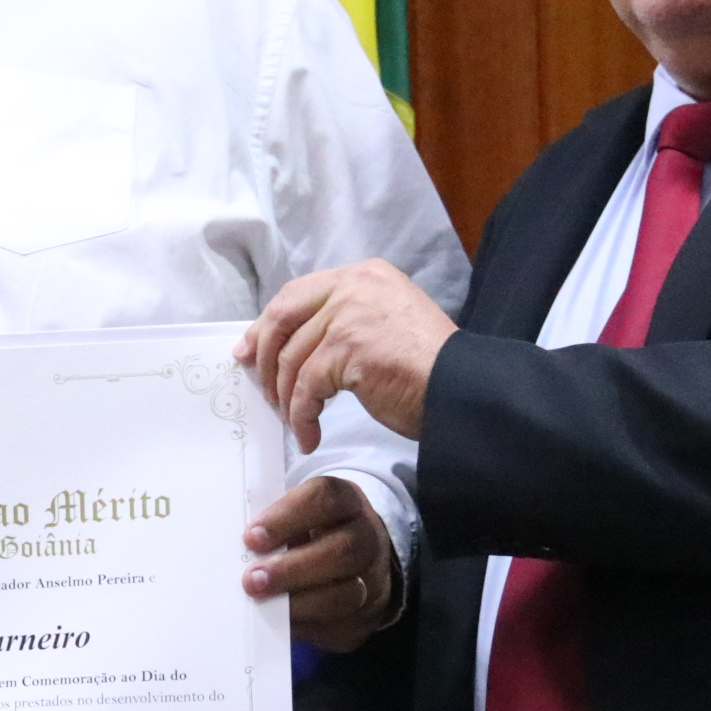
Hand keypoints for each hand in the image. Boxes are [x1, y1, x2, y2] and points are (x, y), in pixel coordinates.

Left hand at [237, 260, 457, 449]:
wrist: (462, 389)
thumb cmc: (426, 367)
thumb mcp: (381, 325)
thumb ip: (340, 321)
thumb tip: (289, 345)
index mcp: (362, 275)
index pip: (295, 294)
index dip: (265, 326)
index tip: (247, 352)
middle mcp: (353, 286)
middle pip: (282, 319)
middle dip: (264, 358)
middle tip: (261, 391)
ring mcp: (349, 315)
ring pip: (292, 359)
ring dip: (286, 397)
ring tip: (294, 421)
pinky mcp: (347, 349)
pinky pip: (306, 388)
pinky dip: (302, 416)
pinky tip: (309, 435)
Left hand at [243, 475, 397, 651]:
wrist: (358, 564)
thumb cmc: (311, 533)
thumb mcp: (296, 516)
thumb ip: (274, 524)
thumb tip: (239, 547)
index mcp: (347, 503)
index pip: (325, 499)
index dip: (287, 516)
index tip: (251, 536)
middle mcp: (367, 539)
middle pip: (343, 551)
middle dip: (293, 568)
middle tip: (252, 580)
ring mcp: (372, 580)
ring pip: (346, 594)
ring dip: (299, 602)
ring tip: (262, 603)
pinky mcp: (365, 617)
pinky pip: (338, 626)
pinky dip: (304, 626)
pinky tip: (277, 622)